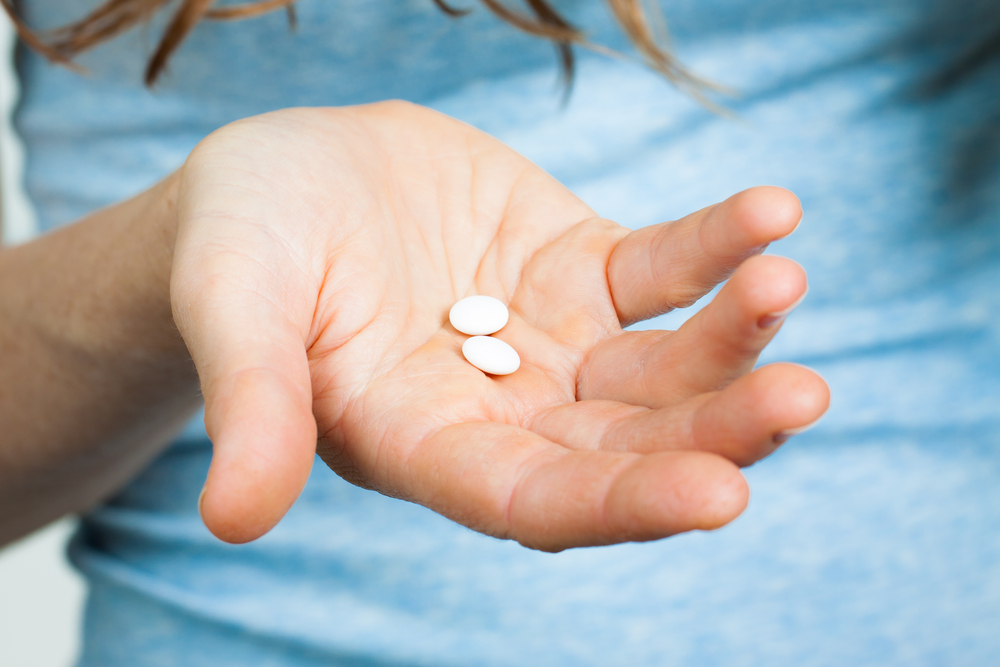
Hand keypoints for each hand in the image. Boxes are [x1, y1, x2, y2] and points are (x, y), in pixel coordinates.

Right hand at [171, 101, 827, 549]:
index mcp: (423, 446)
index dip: (621, 506)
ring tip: (782, 281)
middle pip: (625, 448)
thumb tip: (234, 518)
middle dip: (714, 431)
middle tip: (801, 397)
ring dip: (733, 337)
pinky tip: (770, 214)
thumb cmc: (238, 248)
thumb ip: (250, 405)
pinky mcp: (579, 269)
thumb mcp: (235, 309)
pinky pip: (661, 268)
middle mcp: (504, 413)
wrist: (282, 178)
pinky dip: (715, 247)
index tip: (721, 495)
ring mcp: (552, 342)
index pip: (532, 501)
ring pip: (661, 366)